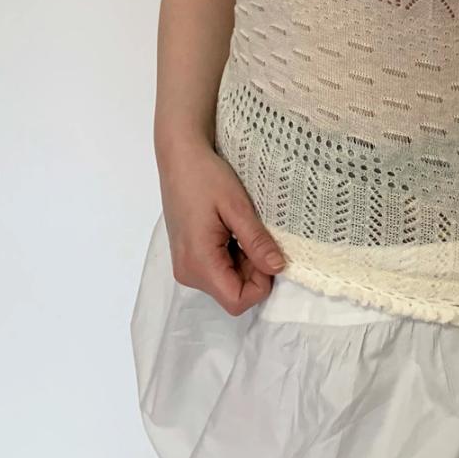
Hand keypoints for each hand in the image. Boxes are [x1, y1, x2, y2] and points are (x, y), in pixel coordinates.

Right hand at [157, 138, 287, 317]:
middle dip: (254, 271)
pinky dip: (232, 256)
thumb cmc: (206, 177)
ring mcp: (185, 266)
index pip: (237, 300)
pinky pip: (216, 270)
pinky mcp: (187, 257)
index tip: (268, 251)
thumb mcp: (237, 207)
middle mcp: (187, 273)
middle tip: (257, 233)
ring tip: (243, 228)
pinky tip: (232, 229)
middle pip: (232, 293)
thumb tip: (278, 268)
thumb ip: (256, 241)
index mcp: (198, 263)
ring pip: (226, 282)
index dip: (261, 283)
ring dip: (244, 262)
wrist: (180, 157)